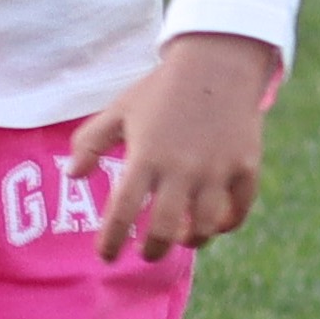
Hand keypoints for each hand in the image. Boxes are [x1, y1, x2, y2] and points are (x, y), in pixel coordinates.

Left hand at [60, 34, 279, 260]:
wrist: (217, 62)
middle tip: (148, 252)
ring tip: (182, 237)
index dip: (112, 241)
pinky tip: (215, 223)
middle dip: (153, 250)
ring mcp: (217, 169)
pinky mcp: (246, 166)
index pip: (123, 212)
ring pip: (205, 227)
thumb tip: (73, 174)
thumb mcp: (121, 109)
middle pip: (165, 230)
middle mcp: (181, 168)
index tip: (107, 256)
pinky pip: (239, 210)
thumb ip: (91, 142)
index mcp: (146, 156)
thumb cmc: (162, 88)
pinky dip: (227, 224)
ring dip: (191, 240)